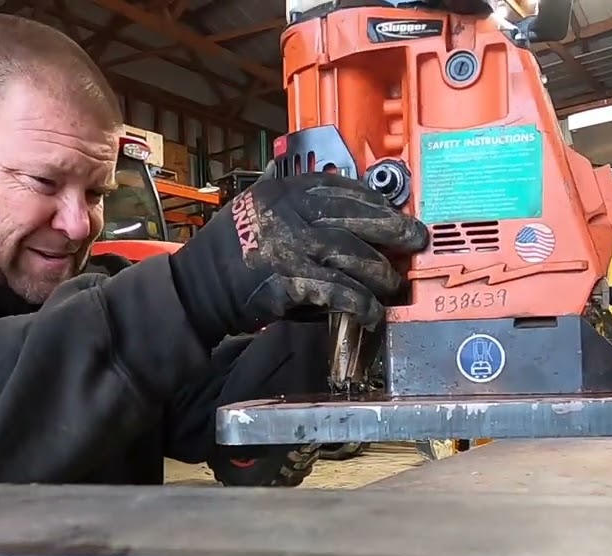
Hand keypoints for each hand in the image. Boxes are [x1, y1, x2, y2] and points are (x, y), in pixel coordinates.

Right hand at [167, 172, 427, 347]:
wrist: (195, 288)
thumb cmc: (230, 253)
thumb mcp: (259, 211)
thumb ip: (297, 209)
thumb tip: (347, 215)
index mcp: (282, 191)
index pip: (339, 186)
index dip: (374, 198)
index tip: (395, 208)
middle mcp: (287, 213)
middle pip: (354, 216)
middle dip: (392, 228)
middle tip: (417, 239)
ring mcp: (287, 246)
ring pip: (350, 253)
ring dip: (379, 271)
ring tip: (395, 284)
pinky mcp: (287, 281)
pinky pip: (336, 290)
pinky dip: (359, 302)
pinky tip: (372, 313)